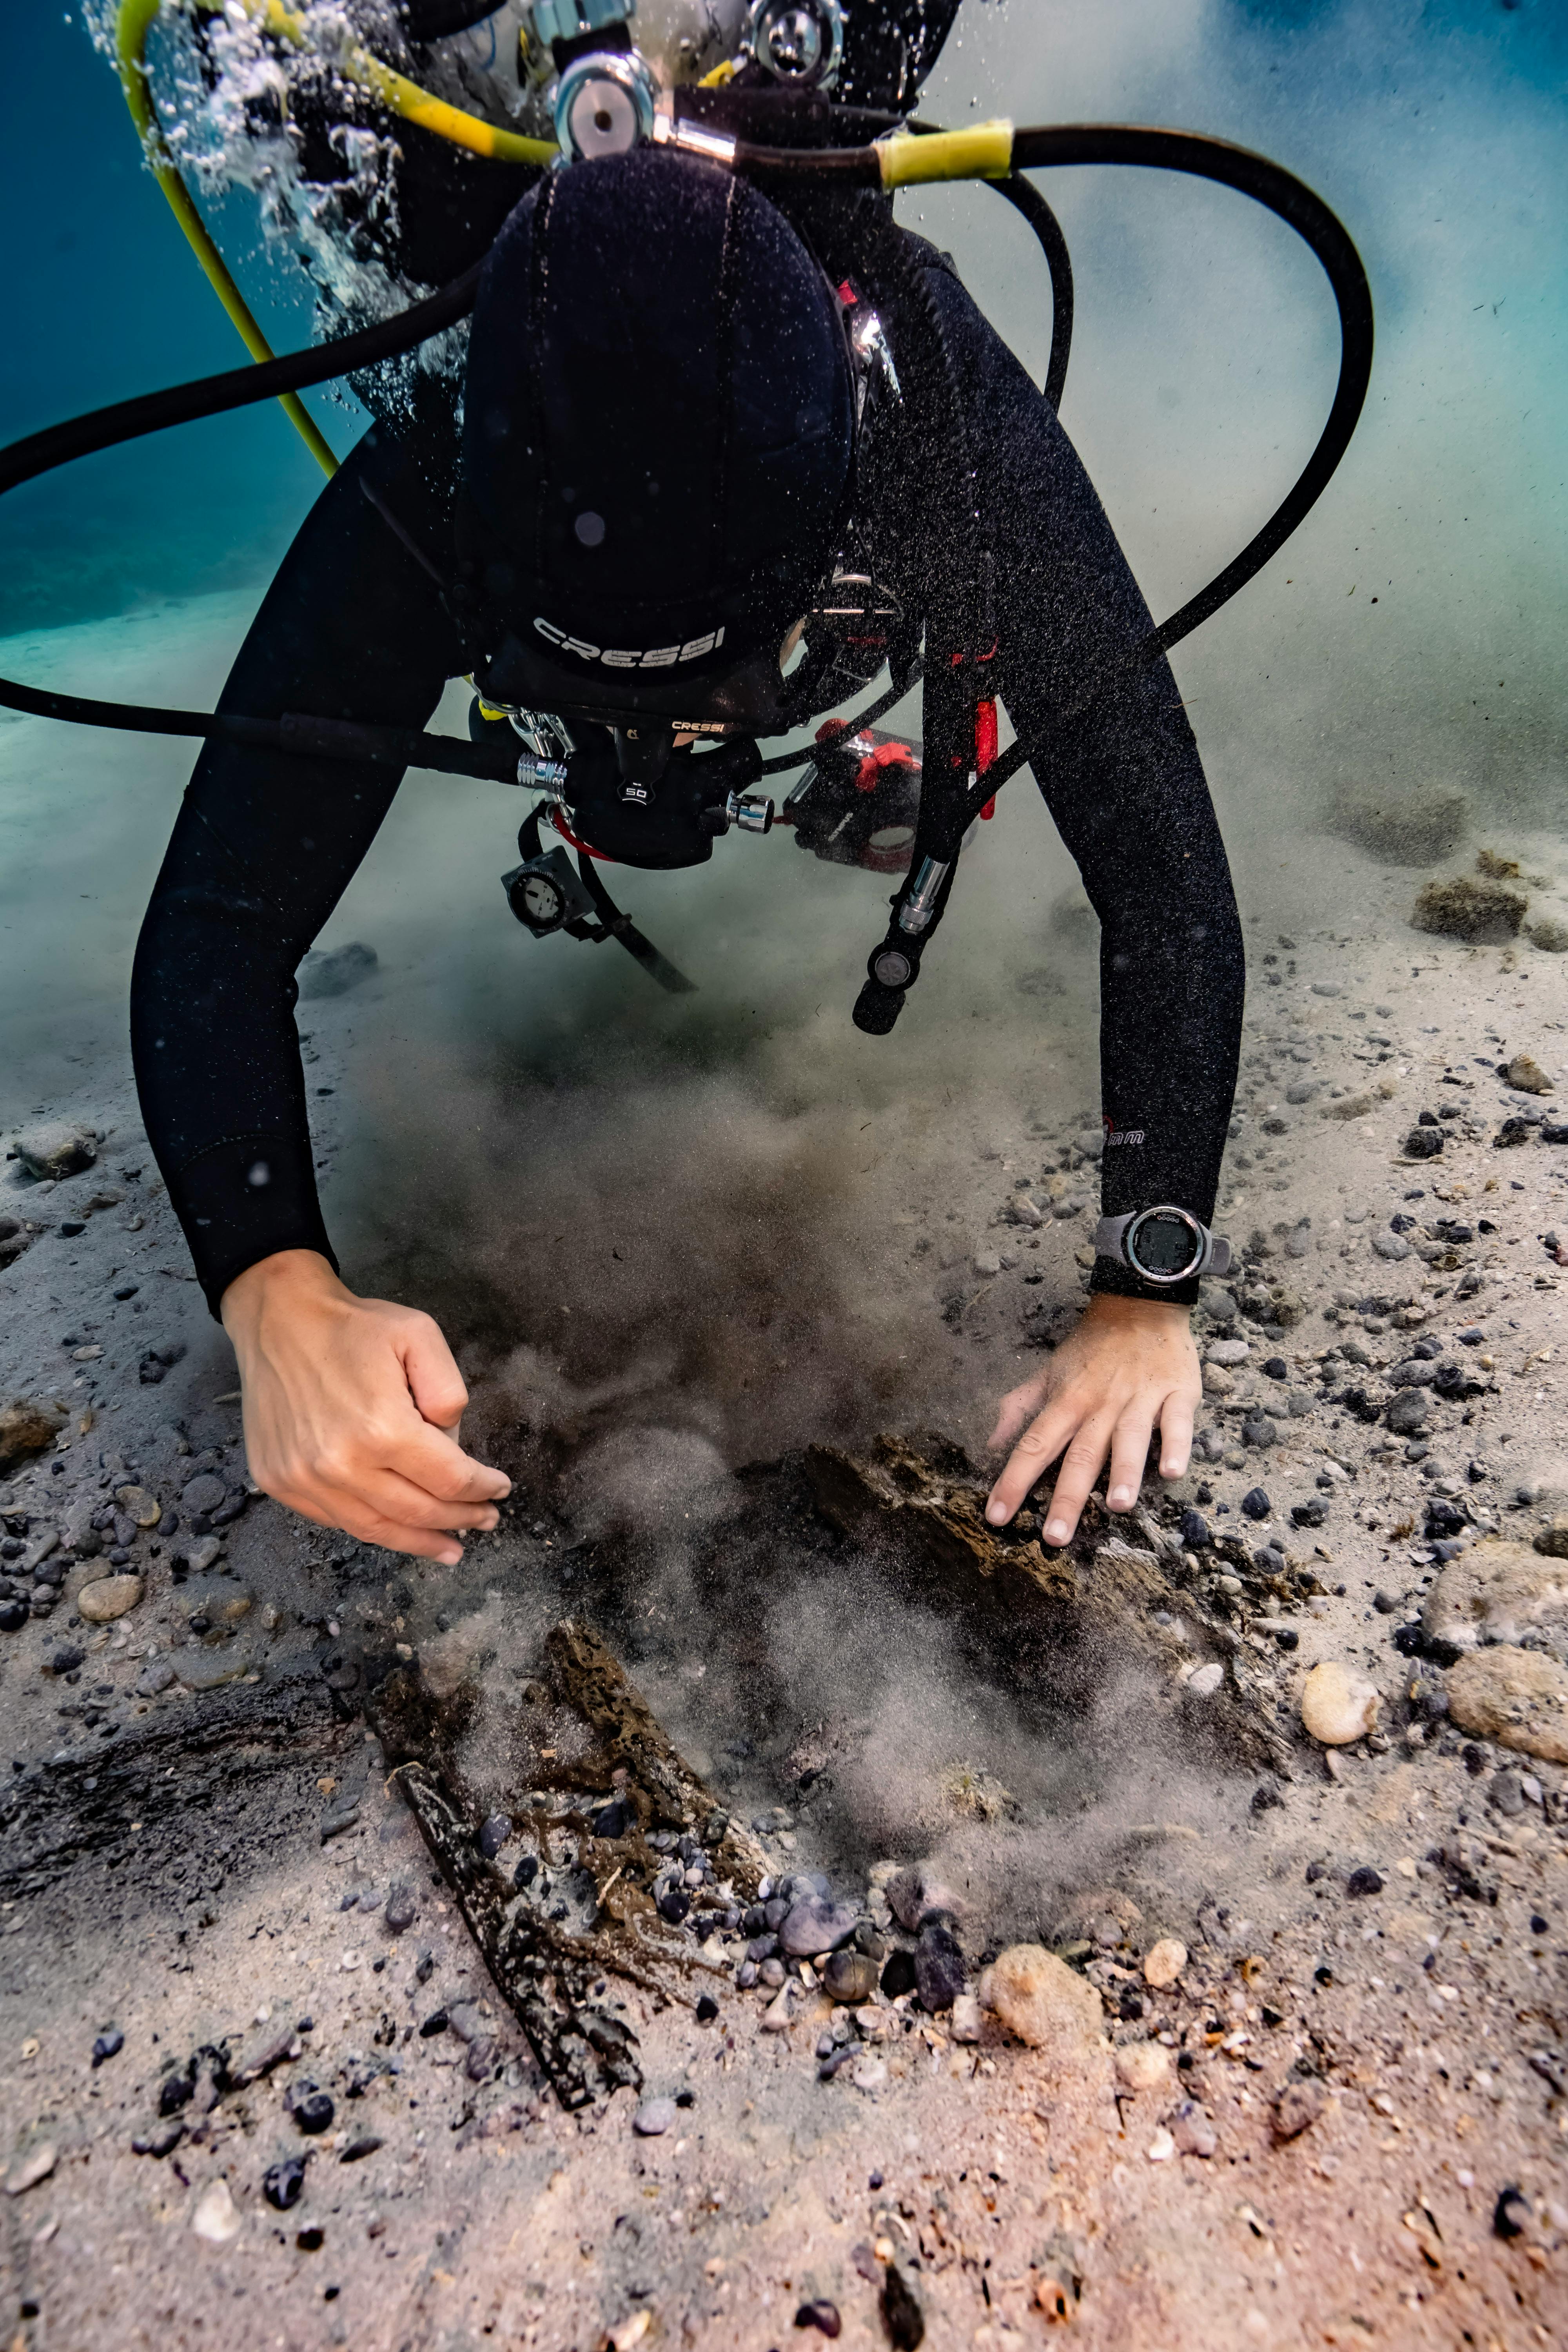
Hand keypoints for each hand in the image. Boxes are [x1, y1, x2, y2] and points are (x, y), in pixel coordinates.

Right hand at [221, 1249, 509, 1564]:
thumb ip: (448, 1393)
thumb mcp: (420, 1337)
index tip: (500, 1489)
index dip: (482, 1488)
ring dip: (419, 1541)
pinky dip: (373, 1528)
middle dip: (460, 1520)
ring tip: (449, 1547)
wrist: (280, 1321)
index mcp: (382, 1428)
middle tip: (485, 1521)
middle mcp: (341, 1464)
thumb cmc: (353, 1328)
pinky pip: (337, 1520)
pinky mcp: (281, 1482)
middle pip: (417, 1512)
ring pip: (376, 1529)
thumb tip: (455, 1444)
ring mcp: (305, 1479)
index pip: (449, 1478)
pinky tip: (396, 1527)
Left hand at [984, 1293, 1199, 1544]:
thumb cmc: (1091, 1347)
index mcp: (1066, 1401)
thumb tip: (990, 1445)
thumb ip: (1019, 1409)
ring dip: (1123, 1472)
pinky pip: (1176, 1422)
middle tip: (1055, 1537)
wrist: (1140, 1303)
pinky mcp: (1177, 1392)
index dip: (1013, 1480)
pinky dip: (1176, 1445)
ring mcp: (1140, 1398)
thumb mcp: (1048, 1373)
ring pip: (1130, 1439)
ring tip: (1117, 1506)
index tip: (996, 1516)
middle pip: (1080, 1454)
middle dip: (1067, 1497)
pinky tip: (1173, 1472)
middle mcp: (1100, 1404)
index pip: (1034, 1445)